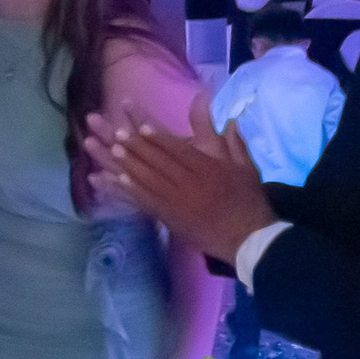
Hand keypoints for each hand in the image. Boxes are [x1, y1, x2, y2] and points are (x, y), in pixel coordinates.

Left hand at [80, 99, 275, 264]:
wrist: (246, 238)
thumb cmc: (247, 199)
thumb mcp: (246, 168)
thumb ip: (235, 143)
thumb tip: (231, 120)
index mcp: (208, 170)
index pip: (179, 151)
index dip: (158, 138)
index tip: (140, 126)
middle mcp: (189, 184)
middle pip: (158, 163)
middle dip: (136, 147)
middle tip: (116, 133)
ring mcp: (176, 202)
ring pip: (148, 180)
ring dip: (128, 165)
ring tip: (111, 151)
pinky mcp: (168, 217)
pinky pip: (144, 201)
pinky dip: (128, 191)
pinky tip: (114, 180)